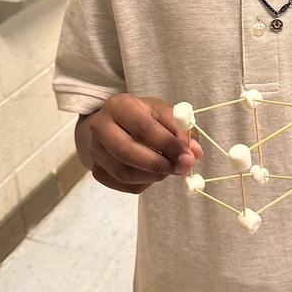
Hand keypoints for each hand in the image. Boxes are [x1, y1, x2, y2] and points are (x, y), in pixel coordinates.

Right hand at [79, 94, 202, 193]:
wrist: (115, 124)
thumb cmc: (144, 116)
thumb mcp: (163, 112)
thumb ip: (182, 129)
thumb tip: (196, 152)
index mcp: (117, 105)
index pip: (142, 128)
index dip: (168, 145)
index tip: (189, 157)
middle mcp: (100, 127)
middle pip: (127, 152)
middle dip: (159, 164)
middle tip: (182, 168)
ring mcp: (95, 151)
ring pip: (125, 174)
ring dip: (154, 176)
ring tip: (169, 167)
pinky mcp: (97, 171)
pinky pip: (125, 186)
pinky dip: (145, 183)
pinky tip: (153, 172)